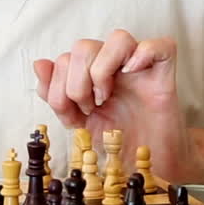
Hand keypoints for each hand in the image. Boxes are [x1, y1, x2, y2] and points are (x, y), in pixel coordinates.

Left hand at [33, 30, 199, 182]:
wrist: (149, 166)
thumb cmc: (118, 143)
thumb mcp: (77, 124)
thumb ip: (57, 97)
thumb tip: (39, 64)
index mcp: (91, 74)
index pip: (64, 58)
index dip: (59, 86)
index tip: (73, 113)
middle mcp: (113, 65)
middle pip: (84, 46)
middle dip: (76, 82)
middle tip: (89, 108)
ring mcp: (140, 67)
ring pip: (118, 38)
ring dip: (102, 70)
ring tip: (104, 98)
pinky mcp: (164, 74)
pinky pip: (160, 45)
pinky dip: (143, 54)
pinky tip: (132, 74)